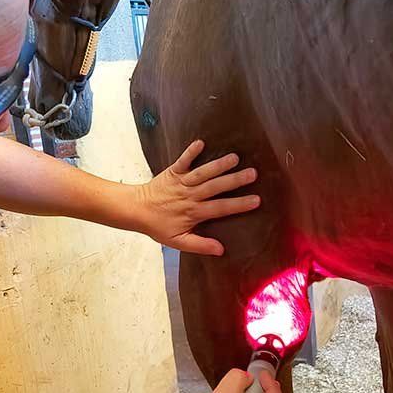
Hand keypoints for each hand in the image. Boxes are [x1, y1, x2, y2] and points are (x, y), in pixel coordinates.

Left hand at [134, 140, 259, 255]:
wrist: (136, 210)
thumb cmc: (158, 226)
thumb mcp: (177, 241)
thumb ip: (199, 245)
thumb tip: (221, 250)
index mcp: (193, 213)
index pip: (220, 208)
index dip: (238, 204)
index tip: (256, 200)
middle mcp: (190, 196)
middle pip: (215, 187)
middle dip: (234, 180)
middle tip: (253, 173)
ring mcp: (181, 182)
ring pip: (203, 173)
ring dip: (218, 165)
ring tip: (235, 158)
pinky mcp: (173, 171)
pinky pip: (183, 160)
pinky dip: (190, 152)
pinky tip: (201, 142)